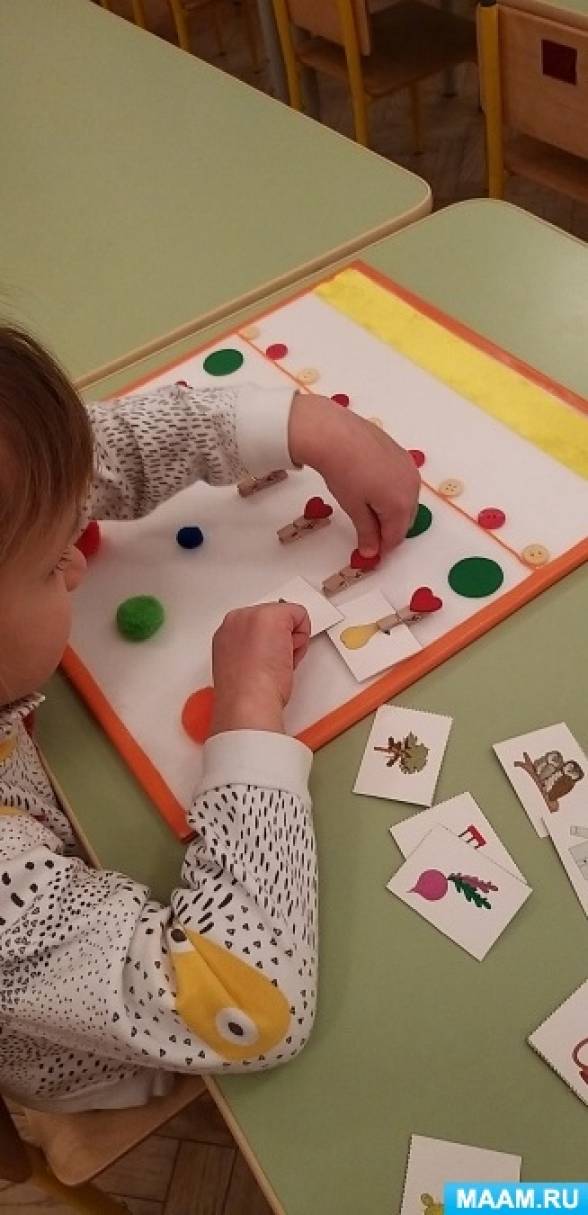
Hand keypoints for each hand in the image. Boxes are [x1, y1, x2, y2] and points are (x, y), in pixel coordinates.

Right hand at [210, 602, 310, 735]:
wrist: (248, 701)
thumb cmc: (246, 694)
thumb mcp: (242, 667)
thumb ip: (251, 651)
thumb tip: (266, 649)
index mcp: (226, 633)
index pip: (258, 626)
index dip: (269, 644)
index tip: (266, 660)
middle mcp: (236, 620)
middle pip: (272, 617)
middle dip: (280, 638)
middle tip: (273, 663)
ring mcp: (252, 615)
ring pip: (285, 616)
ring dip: (290, 639)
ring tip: (278, 662)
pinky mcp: (272, 615)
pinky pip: (300, 614)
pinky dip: (303, 635)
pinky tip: (289, 655)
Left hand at [288, 394, 419, 557]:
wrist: (336, 434)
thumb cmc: (344, 473)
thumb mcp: (354, 508)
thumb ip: (366, 532)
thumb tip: (371, 552)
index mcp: (401, 505)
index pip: (396, 537)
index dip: (382, 548)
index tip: (370, 552)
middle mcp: (412, 487)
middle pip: (404, 520)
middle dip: (388, 530)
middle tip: (367, 534)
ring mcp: (409, 469)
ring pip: (406, 501)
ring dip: (391, 511)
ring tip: (368, 510)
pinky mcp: (402, 455)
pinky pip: (403, 482)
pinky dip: (392, 492)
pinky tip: (372, 488)